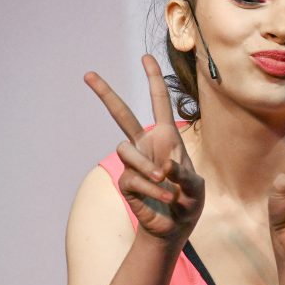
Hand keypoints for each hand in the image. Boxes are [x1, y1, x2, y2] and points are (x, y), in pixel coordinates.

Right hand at [86, 54, 203, 241]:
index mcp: (168, 138)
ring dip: (148, 169)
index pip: (159, 103)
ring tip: (165, 185)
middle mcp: (147, 145)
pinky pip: (134, 178)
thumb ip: (184, 175)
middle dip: (106, 94)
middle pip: (122, 115)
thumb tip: (163, 168)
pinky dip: (154, 190)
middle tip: (88, 74)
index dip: (154, 80)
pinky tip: (164, 197)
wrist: (174, 227)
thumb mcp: (196, 188)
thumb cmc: (188, 202)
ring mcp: (134, 162)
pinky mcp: (126, 180)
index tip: (145, 57)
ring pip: (126, 151)